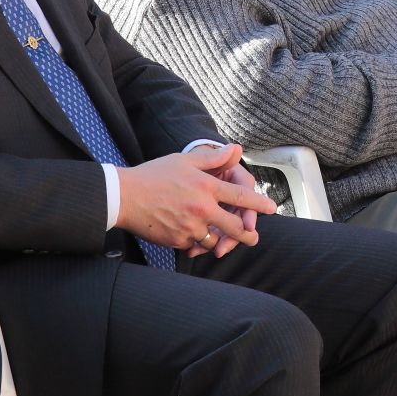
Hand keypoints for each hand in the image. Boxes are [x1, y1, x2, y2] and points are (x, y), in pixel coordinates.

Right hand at [113, 143, 275, 254]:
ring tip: (223, 241)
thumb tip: (236, 149)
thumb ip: (213, 157)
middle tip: (253, 237)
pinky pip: (195, 246)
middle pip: (234, 226)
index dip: (258, 203)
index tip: (272, 208)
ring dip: (220, 240)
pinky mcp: (178, 240)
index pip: (240, 195)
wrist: (124, 197)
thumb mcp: (185, 160)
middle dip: (246, 233)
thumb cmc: (154, 175)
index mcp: (206, 186)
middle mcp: (202, 208)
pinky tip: (197, 240)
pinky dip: (199, 244)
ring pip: (216, 240)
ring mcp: (190, 227)